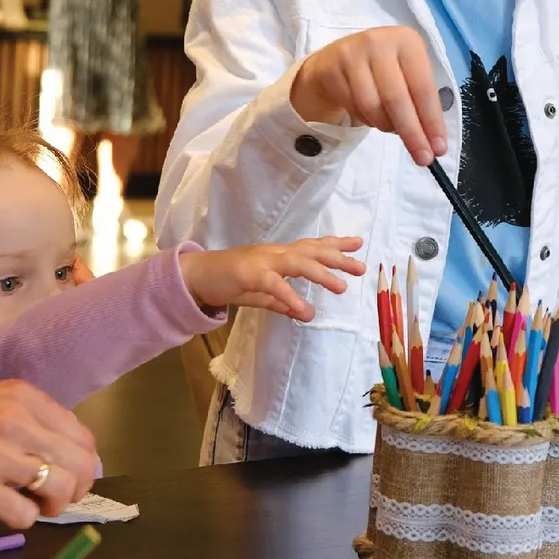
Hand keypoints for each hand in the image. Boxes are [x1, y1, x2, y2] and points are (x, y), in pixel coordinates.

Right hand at [0, 382, 98, 528]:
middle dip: (74, 490)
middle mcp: (15, 421)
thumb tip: (68, 456)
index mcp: (23, 397)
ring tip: (30, 504)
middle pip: (80, 467)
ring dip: (49, 506)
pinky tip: (3, 511)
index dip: (83, 465)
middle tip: (54, 498)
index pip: (84, 438)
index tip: (70, 476)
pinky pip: (24, 515)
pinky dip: (21, 519)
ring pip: (59, 491)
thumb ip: (29, 420)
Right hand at [180, 238, 365, 321]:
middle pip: (311, 251)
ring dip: (321, 273)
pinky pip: (273, 284)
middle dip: (338, 257)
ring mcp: (262, 261)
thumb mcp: (263, 294)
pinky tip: (304, 309)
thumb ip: (285, 303)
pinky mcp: (247, 274)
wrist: (197, 276)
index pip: (312, 246)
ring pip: (297, 262)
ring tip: (341, 287)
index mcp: (279, 256)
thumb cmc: (230, 282)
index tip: (358, 244)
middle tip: (361, 267)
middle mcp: (275, 253)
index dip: (335, 244)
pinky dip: (290, 296)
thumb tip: (308, 314)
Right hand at [289, 26, 446, 165]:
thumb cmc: (383, 71)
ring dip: (386, 126)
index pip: (423, 87)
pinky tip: (370, 114)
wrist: (337, 60)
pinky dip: (366, 120)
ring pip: (373, 106)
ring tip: (390, 126)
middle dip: (412, 134)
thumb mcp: (407, 76)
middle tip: (422, 159)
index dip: (432, 121)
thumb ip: (421, 103)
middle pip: (397, 98)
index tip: (439, 149)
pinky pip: (353, 107)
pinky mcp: (331, 68)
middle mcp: (380, 41)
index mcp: (408, 40)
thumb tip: (433, 142)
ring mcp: (352, 53)